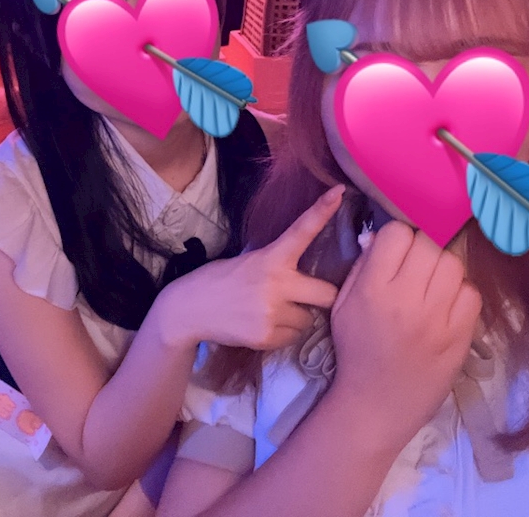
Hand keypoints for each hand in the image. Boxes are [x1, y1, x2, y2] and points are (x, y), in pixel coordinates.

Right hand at [153, 186, 343, 351]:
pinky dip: (282, 333)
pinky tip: (260, 325)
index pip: (302, 231)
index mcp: (271, 257)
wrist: (189, 309)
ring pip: (308, 319)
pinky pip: (292, 337)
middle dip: (322, 297)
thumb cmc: (220, 280)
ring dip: (297, 316)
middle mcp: (276, 283)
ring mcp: (272, 312)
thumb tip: (309, 274)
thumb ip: (278, 264)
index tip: (339, 191)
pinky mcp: (267, 337)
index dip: (322, 211)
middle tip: (308, 297)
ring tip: (270, 312)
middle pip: (328, 294)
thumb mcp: (248, 261)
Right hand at [329, 222, 481, 450]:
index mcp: (373, 289)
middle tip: (415, 263)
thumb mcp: (343, 304)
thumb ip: (362, 267)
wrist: (377, 403)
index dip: (396, 237)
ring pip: (454, 263)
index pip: (396, 233)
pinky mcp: (461, 336)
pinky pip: (472, 293)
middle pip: (429, 243)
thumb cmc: (355, 349)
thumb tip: (382, 236)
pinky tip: (446, 304)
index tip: (394, 250)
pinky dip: (460, 292)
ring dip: (442, 266)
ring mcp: (438, 319)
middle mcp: (407, 299)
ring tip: (432, 282)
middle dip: (421, 246)